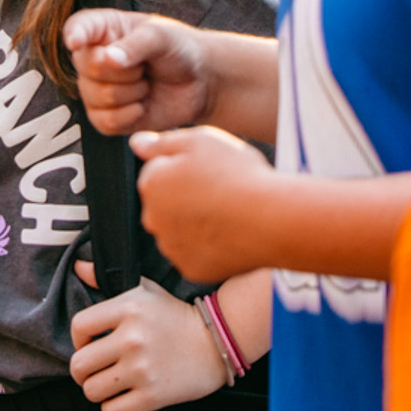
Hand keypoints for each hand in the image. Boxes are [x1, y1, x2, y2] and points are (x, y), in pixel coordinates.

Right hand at [64, 10, 216, 135]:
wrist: (200, 82)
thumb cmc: (178, 49)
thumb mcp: (161, 37)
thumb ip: (135, 46)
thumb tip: (108, 59)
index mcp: (101, 29)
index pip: (76, 27)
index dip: (73, 35)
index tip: (76, 42)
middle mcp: (91, 59)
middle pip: (89, 67)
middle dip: (126, 71)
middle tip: (144, 66)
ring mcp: (95, 89)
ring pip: (98, 97)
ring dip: (132, 93)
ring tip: (146, 83)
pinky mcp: (105, 117)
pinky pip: (105, 121)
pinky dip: (130, 116)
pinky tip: (143, 105)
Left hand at [68, 263, 225, 410]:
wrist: (218, 342)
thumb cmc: (176, 316)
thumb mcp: (145, 290)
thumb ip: (106, 278)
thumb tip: (78, 266)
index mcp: (127, 309)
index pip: (78, 326)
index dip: (77, 338)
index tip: (89, 343)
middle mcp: (131, 339)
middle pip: (79, 365)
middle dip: (81, 370)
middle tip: (93, 370)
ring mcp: (142, 370)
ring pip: (92, 390)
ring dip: (95, 390)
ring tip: (107, 384)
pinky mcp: (153, 396)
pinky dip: (112, 407)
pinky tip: (122, 397)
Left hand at [134, 126, 279, 282]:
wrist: (273, 220)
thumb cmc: (239, 176)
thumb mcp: (200, 141)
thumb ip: (162, 142)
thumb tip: (136, 143)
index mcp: (151, 184)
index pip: (158, 172)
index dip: (185, 168)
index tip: (211, 171)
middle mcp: (153, 218)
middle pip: (165, 203)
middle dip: (184, 197)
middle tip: (221, 192)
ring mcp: (172, 247)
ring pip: (179, 231)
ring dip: (194, 224)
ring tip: (229, 215)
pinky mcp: (192, 270)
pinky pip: (196, 255)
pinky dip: (209, 247)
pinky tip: (230, 236)